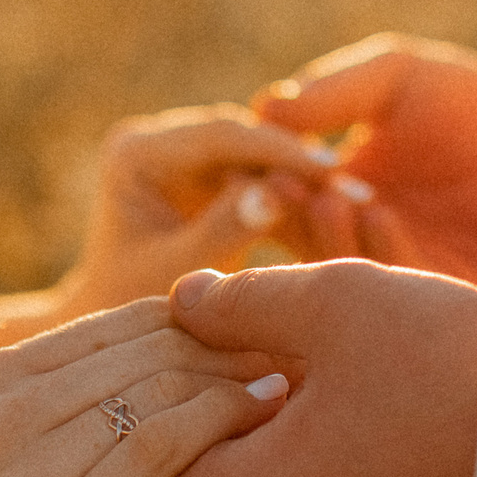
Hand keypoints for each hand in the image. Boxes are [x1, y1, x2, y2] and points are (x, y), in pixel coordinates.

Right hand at [0, 298, 290, 476]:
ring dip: (237, 382)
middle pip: (147, 349)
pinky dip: (221, 425)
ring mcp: (27, 474)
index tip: (273, 335)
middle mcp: (3, 414)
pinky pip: (159, 450)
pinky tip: (264, 425)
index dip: (209, 322)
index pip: (124, 322)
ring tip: (293, 386)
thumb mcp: (29, 460)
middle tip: (306, 354)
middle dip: (234, 346)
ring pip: (158, 392)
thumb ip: (83, 406)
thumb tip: (192, 353)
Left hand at [53, 104, 341, 319]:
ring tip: (363, 204)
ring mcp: (186, 157)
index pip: (219, 137)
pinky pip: (263, 180)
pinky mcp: (210, 180)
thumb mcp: (173, 274)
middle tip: (360, 190)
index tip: (331, 172)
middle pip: (245, 140)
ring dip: (307, 182)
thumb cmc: (126, 313)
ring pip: (260, 158)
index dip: (278, 152)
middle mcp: (160, 142)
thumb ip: (220, 231)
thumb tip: (274, 193)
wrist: (112, 339)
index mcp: (136, 153)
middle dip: (300, 165)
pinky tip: (346, 217)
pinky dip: (297, 200)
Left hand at [153, 262, 476, 476]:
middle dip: (250, 430)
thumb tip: (181, 302)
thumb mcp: (339, 302)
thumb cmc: (455, 369)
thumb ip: (241, 301)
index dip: (180, 404)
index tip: (227, 355)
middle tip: (300, 365)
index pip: (158, 468)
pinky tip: (412, 443)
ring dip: (310, 464)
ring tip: (367, 400)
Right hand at [260, 36, 476, 304]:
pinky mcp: (440, 298)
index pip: (275, 197)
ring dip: (327, 235)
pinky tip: (381, 213)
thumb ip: (335, 92)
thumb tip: (262, 108)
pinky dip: (382, 252)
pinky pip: (398, 289)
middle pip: (296, 242)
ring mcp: (397, 272)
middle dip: (284, 216)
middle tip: (283, 187)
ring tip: (330, 196)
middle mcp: (358, 240)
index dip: (261, 181)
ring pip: (341, 272)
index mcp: (336, 191)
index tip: (255, 158)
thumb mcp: (397, 80)